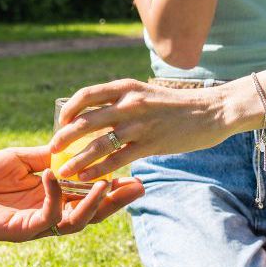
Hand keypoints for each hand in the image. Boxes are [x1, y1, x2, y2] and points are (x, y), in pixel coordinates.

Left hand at [0, 147, 144, 241]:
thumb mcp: (20, 160)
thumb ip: (46, 157)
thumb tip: (74, 146)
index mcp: (51, 197)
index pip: (88, 195)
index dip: (112, 188)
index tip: (133, 173)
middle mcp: (48, 214)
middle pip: (91, 214)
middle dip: (116, 202)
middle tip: (139, 186)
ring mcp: (36, 225)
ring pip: (76, 222)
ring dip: (94, 204)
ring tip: (109, 184)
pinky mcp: (21, 230)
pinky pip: (47, 217)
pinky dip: (55, 196)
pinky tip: (55, 176)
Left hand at [49, 79, 238, 180]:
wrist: (212, 111)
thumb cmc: (178, 105)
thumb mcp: (147, 94)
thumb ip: (124, 101)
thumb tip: (100, 115)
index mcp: (126, 87)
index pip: (86, 95)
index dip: (69, 110)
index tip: (60, 123)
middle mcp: (129, 103)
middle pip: (85, 121)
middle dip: (64, 138)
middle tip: (52, 149)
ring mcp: (139, 124)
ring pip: (97, 144)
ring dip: (77, 160)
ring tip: (63, 172)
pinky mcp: (150, 144)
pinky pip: (117, 159)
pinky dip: (99, 170)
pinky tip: (88, 179)